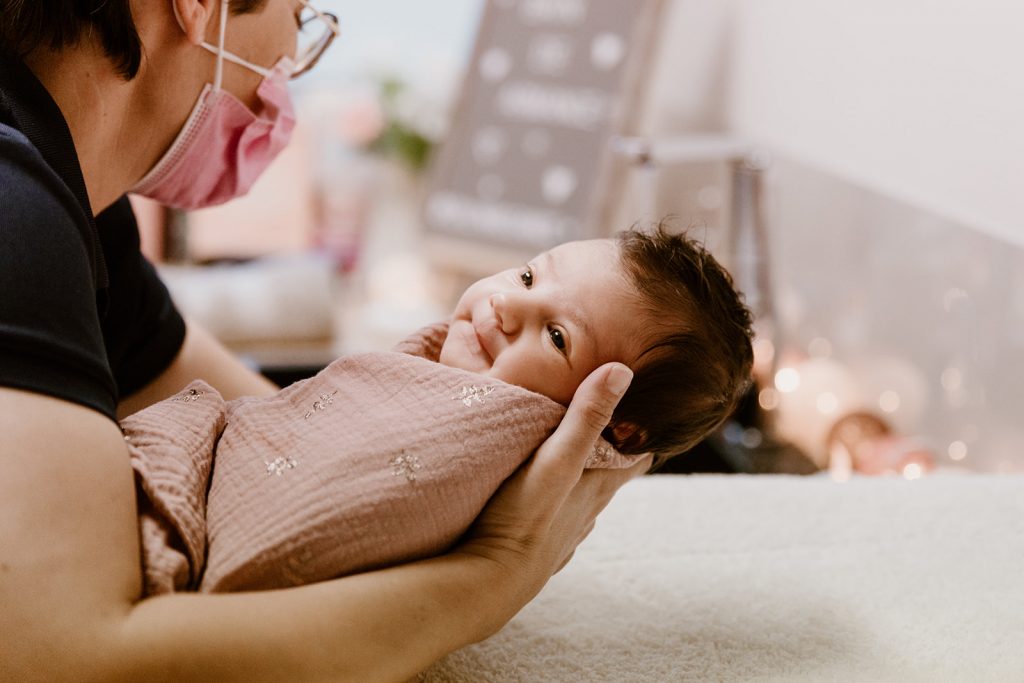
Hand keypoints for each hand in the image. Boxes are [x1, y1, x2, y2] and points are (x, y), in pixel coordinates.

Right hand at [455, 362, 650, 622]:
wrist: (488, 581)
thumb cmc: (523, 517)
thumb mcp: (556, 459)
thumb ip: (586, 416)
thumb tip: (623, 370)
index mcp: (598, 486)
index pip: (637, 457)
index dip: (643, 435)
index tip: (644, 412)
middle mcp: (587, 512)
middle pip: (609, 478)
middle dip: (609, 453)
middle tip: (601, 425)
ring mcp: (563, 535)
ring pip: (581, 502)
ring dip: (578, 481)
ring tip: (568, 460)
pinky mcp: (537, 550)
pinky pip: (553, 523)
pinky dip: (553, 507)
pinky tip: (538, 504)